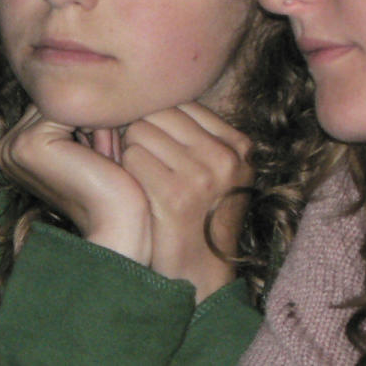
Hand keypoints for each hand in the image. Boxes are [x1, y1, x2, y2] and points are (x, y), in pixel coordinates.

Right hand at [0, 105, 151, 263]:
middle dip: (89, 118)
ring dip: (95, 123)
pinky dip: (96, 127)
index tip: (105, 152)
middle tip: (109, 157)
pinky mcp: (29, 144)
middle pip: (55, 101)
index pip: (52, 106)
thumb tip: (84, 74)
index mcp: (12, 148)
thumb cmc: (110, 186)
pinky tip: (105, 157)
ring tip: (108, 158)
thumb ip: (72, 114)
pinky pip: (69, 110)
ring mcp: (12, 145)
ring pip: (64, 102)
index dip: (85, 117)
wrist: (115, 227)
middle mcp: (5, 147)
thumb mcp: (84, 143)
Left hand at [120, 103, 252, 300]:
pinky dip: (126, 169)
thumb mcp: (216, 170)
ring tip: (141, 175)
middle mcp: (226, 158)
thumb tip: (153, 90)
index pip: (182, 102)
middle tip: (140, 157)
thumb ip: (196, 132)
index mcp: (239, 146)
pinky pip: (132, 156)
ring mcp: (203, 177)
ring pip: (140, 131)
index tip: (152, 137)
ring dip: (130, 150)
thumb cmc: (198, 215)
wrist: (199, 275)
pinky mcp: (175, 196)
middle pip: (159, 112)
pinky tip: (136, 188)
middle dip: (140, 130)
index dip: (157, 116)